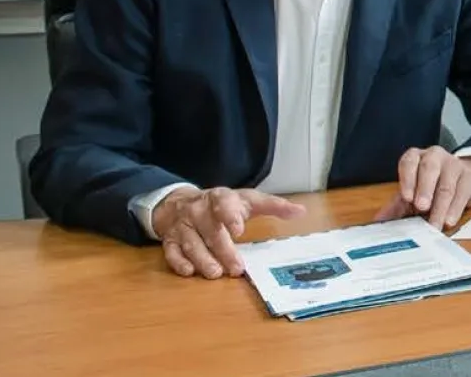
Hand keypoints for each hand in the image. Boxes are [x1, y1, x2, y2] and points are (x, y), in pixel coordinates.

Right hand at [153, 187, 304, 278]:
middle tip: (236, 268)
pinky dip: (178, 261)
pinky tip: (189, 271)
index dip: (230, 215)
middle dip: (223, 250)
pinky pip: (171, 251)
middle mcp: (198, 210)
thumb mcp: (247, 200)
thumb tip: (301, 211)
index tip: (238, 230)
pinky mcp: (169, 239)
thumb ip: (273, 206)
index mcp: (220, 198)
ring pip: (191, 242)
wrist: (178, 202)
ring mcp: (182, 225)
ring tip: (215, 273)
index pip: (224, 203)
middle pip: (210, 230)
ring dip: (202, 259)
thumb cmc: (222, 205)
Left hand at [375, 146, 470, 228]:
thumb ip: (397, 205)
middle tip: (421, 207)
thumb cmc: (433, 184)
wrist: (463, 176)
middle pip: (429, 169)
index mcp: (416, 157)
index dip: (407, 179)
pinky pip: (462, 193)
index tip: (406, 197)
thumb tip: (379, 221)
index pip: (409, 162)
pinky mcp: (469, 176)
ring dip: (440, 207)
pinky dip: (455, 209)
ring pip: (447, 185)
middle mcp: (434, 156)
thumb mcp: (413, 191)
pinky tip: (449, 220)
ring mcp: (454, 165)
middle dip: (425, 189)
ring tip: (435, 223)